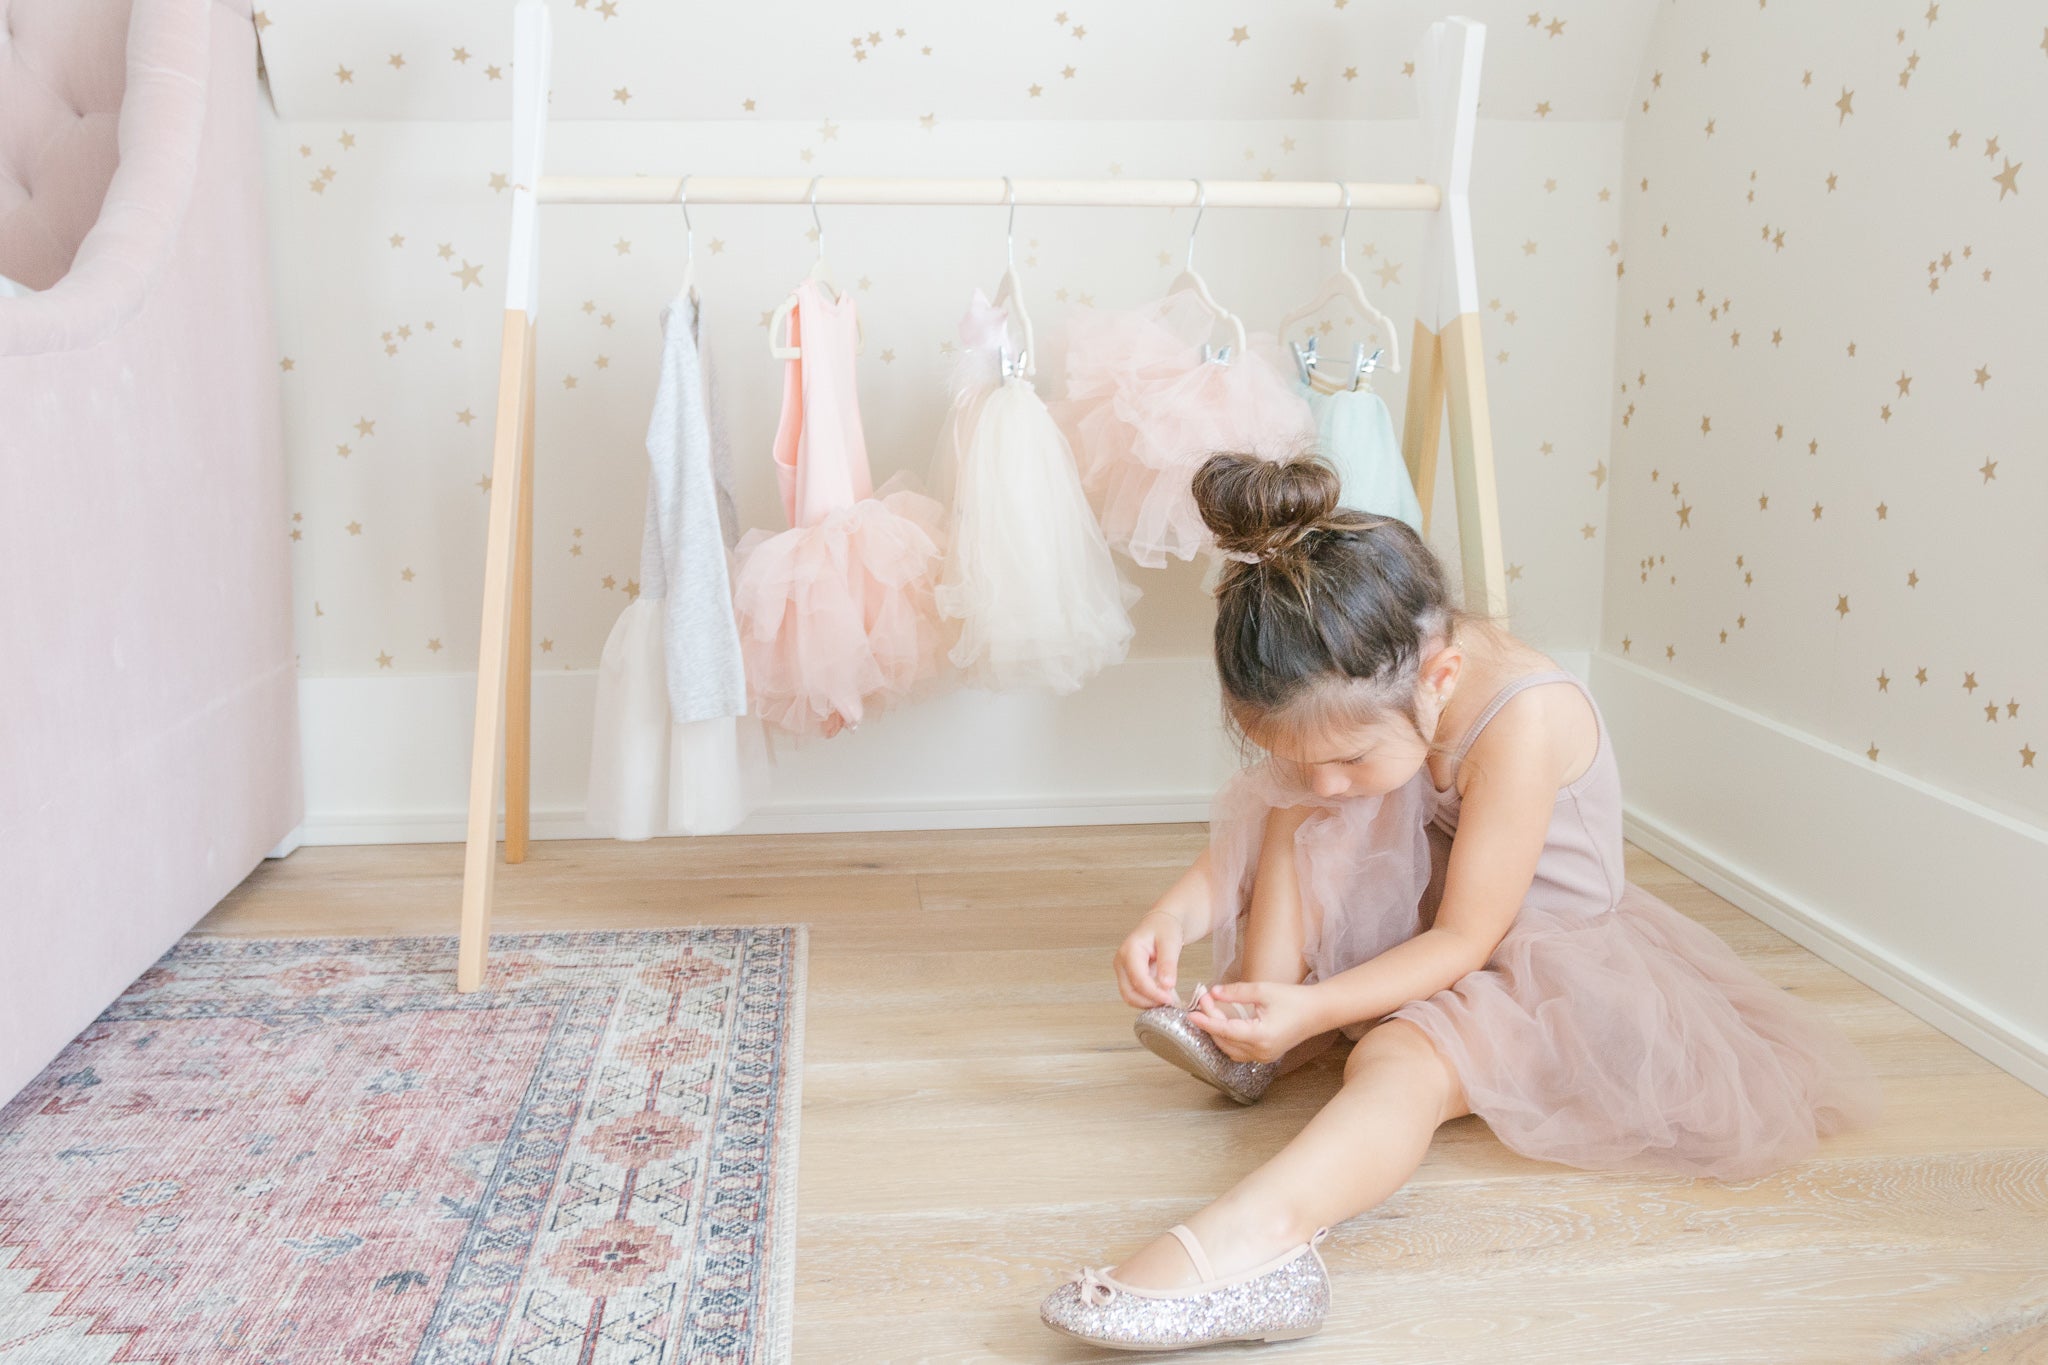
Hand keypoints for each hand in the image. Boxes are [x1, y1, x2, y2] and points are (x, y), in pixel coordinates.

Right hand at [1114, 909, 1183, 1008]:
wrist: (1161, 923)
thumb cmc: (1165, 928)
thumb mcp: (1170, 942)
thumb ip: (1168, 963)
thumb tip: (1167, 985)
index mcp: (1129, 951)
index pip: (1138, 979)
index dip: (1153, 993)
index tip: (1169, 999)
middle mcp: (1121, 962)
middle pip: (1129, 992)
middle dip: (1150, 1001)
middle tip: (1170, 1002)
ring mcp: (1123, 971)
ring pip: (1131, 997)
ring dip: (1149, 1003)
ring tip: (1168, 999)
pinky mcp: (1129, 977)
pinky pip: (1136, 994)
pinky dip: (1149, 1000)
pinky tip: (1163, 996)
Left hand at [1188, 980, 1327, 1063]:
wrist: (1318, 1012)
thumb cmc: (1294, 1000)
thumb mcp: (1263, 990)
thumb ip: (1236, 992)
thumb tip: (1214, 992)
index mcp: (1261, 1036)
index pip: (1225, 1031)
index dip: (1206, 1022)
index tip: (1191, 1014)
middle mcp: (1261, 1052)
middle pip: (1225, 1040)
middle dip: (1211, 1020)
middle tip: (1204, 998)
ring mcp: (1263, 1057)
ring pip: (1229, 1048)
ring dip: (1217, 1030)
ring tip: (1211, 1007)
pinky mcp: (1264, 1055)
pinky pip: (1238, 1050)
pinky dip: (1227, 1037)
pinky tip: (1223, 1020)